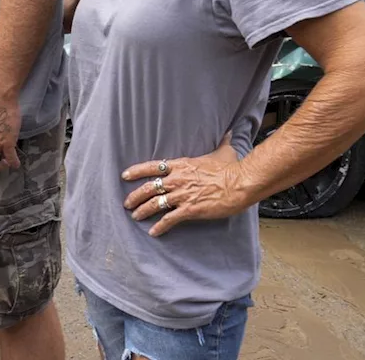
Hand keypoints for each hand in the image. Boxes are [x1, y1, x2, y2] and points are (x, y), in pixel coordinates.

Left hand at [121, 134, 245, 235]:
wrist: (239, 183)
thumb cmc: (232, 168)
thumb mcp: (224, 151)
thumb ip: (223, 142)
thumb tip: (229, 133)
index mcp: (181, 165)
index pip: (152, 166)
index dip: (136, 171)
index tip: (125, 175)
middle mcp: (177, 179)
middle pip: (148, 187)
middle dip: (135, 196)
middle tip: (127, 203)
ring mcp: (182, 195)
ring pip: (155, 204)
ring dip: (143, 211)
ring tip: (135, 217)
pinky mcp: (189, 210)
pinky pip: (169, 219)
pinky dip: (160, 227)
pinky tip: (153, 232)